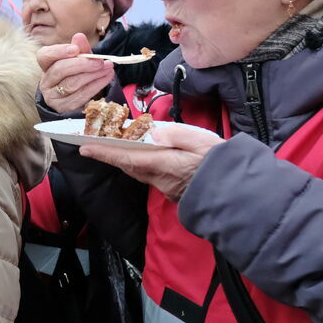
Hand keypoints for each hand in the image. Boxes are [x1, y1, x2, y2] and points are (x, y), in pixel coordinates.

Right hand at [37, 33, 114, 112]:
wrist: (84, 98)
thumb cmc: (79, 74)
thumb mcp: (81, 60)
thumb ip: (80, 48)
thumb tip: (79, 36)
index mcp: (46, 66)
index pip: (44, 56)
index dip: (58, 51)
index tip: (75, 49)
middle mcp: (46, 82)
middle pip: (59, 70)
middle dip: (82, 64)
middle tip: (99, 61)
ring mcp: (53, 97)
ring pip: (71, 83)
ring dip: (93, 75)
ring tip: (108, 68)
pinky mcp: (63, 108)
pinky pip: (80, 96)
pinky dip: (96, 85)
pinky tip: (106, 78)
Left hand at [78, 124, 223, 201]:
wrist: (238, 189)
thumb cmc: (221, 162)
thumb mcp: (203, 140)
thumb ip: (177, 134)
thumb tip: (155, 132)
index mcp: (165, 163)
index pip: (128, 157)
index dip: (104, 153)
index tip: (84, 148)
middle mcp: (160, 178)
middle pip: (128, 164)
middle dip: (108, 155)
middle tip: (90, 145)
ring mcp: (165, 186)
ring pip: (137, 171)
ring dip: (122, 159)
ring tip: (108, 147)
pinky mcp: (171, 189)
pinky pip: (148, 175)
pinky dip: (138, 164)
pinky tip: (138, 156)